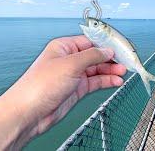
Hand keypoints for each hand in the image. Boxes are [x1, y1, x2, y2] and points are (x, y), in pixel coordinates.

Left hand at [0, 35, 125, 149]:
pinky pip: (96, 82)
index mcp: (64, 47)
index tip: (120, 47)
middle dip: (111, 59)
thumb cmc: (40, 85)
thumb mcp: (70, 64)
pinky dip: (107, 81)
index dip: (106, 44)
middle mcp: (70, 60)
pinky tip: (116, 82)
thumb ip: (92, 56)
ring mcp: (74, 75)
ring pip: (98, 70)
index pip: (90, 41)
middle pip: (96, 56)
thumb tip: (107, 51)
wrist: (30, 113)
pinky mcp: (77, 89)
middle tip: (125, 61)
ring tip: (123, 72)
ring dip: (111, 71)